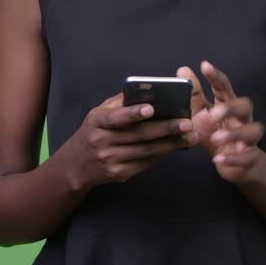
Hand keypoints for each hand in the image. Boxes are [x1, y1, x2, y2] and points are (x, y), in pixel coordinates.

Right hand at [60, 93, 197, 190]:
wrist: (76, 164)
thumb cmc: (95, 130)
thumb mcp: (100, 113)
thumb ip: (122, 102)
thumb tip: (150, 90)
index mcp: (97, 121)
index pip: (115, 117)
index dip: (133, 113)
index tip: (152, 108)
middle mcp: (101, 141)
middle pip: (138, 135)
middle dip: (165, 128)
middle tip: (187, 123)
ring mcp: (109, 159)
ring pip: (145, 151)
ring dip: (170, 144)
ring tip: (190, 137)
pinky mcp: (118, 174)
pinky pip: (144, 163)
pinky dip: (161, 154)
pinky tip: (176, 147)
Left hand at [180, 61, 265, 183]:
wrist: (234, 164)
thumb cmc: (216, 134)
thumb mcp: (200, 114)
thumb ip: (193, 95)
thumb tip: (183, 70)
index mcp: (228, 106)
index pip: (224, 87)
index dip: (216, 77)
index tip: (205, 66)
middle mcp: (241, 119)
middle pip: (245, 105)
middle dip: (231, 107)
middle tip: (214, 113)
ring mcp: (248, 138)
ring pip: (252, 130)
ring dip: (234, 133)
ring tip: (216, 138)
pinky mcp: (250, 156)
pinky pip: (247, 156)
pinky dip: (233, 158)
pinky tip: (218, 159)